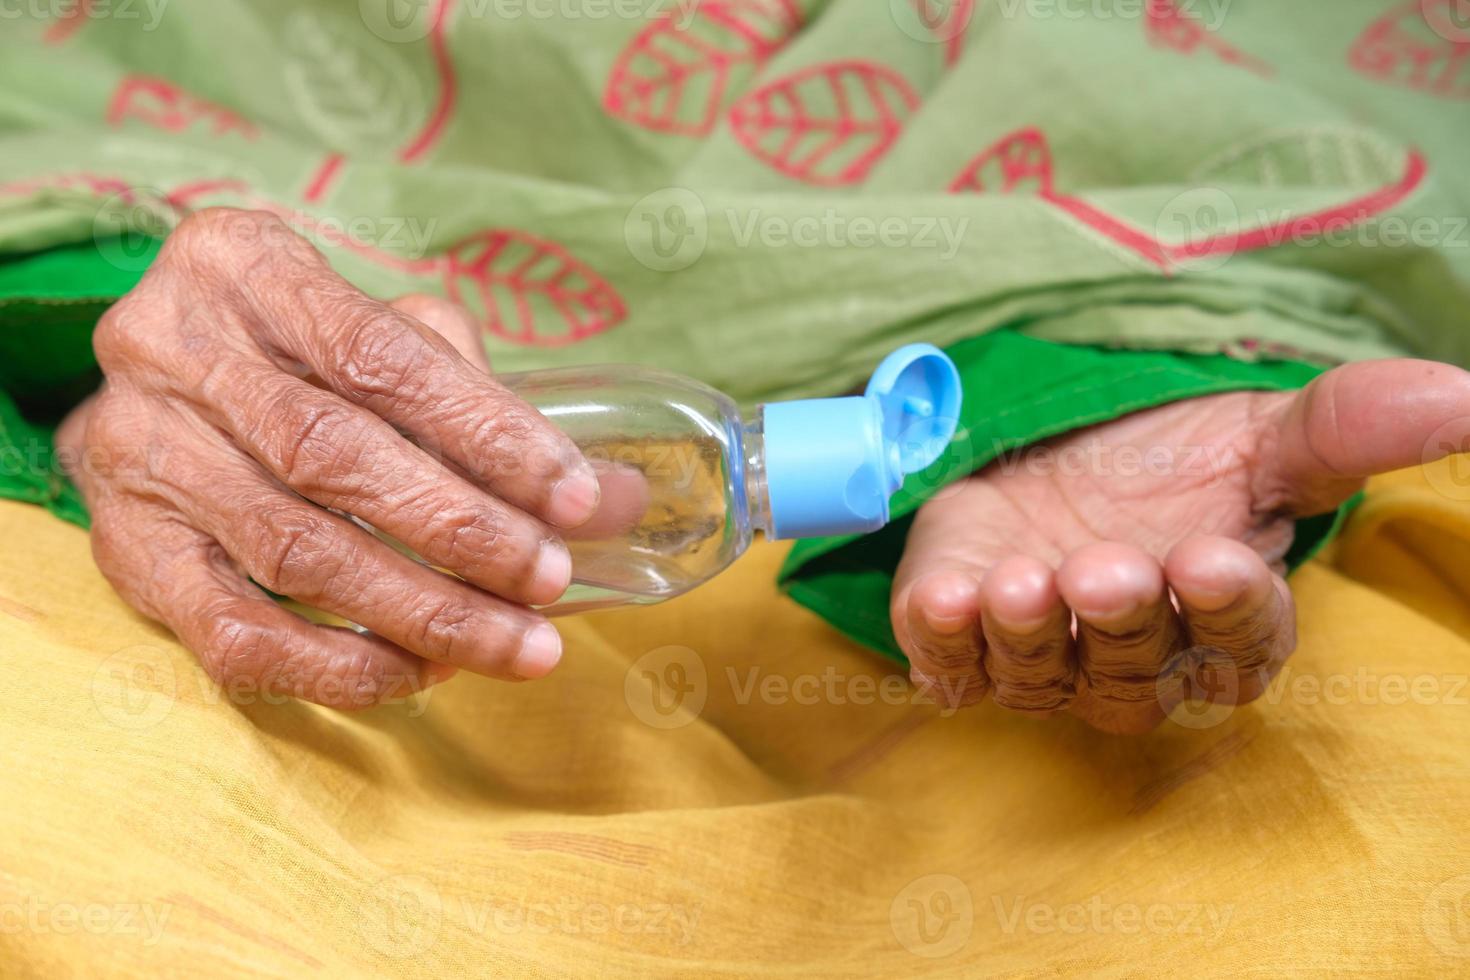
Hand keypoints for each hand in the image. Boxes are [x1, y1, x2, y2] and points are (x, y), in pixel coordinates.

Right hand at [57, 209, 600, 708]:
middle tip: (551, 581)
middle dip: (461, 530)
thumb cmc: (302, 355)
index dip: (489, 432)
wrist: (154, 390)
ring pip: (290, 550)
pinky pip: (230, 632)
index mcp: (245, 266)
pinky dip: (336, 665)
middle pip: (330, 454)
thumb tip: (620, 500)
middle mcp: (172, 350)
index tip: (578, 498)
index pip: (380, 354)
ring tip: (515, 644)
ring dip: (420, 610)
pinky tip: (421, 672)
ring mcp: (137, 455)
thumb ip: (488, 401)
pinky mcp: (127, 551)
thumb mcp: (383, 333)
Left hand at [892, 359, 1469, 732]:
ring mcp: (1043, 660)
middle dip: (1121, 622)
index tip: (1210, 557)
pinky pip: (951, 667)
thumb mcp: (1261, 433)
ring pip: (1041, 679)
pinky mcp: (961, 644)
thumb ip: (1350, 428)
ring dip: (1030, 636)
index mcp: (1218, 623)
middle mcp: (1134, 660)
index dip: (1226, 612)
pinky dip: (944, 642)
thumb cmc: (1167, 460)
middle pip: (1136, 673)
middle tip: (1107, 567)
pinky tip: (946, 598)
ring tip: (1025, 581)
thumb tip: (1466, 395)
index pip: (1239, 646)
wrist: (1054, 445)